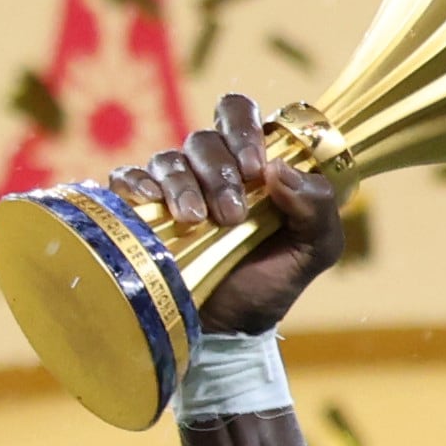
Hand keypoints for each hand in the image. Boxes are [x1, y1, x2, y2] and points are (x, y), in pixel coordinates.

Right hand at [109, 91, 345, 337]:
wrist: (230, 331)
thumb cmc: (271, 283)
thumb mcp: (316, 248)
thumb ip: (318, 205)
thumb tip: (278, 170)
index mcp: (250, 162)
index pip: (238, 113)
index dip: (244, 131)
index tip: (256, 170)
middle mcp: (208, 167)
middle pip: (204, 139)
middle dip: (219, 173)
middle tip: (231, 215)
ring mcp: (171, 187)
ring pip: (168, 160)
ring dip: (183, 186)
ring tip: (195, 222)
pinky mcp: (139, 211)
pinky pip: (126, 178)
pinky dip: (135, 184)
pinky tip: (149, 202)